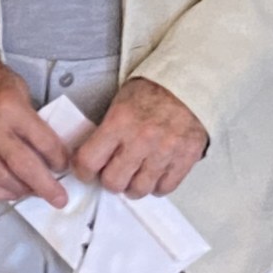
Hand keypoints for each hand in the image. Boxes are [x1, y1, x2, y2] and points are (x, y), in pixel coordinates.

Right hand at [0, 50, 70, 206]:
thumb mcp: (17, 87)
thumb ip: (31, 117)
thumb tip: (47, 147)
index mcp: (10, 107)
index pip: (43, 142)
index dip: (58, 158)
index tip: (63, 165)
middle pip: (24, 166)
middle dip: (46, 186)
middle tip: (59, 198)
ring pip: (1, 178)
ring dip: (22, 190)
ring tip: (34, 193)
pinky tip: (10, 193)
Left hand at [72, 77, 207, 198]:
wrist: (189, 83)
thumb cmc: (152, 91)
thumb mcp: (120, 102)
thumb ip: (106, 131)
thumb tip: (92, 159)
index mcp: (120, 121)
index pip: (89, 161)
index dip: (83, 171)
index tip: (86, 170)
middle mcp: (141, 140)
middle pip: (114, 182)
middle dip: (110, 179)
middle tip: (114, 172)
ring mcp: (165, 151)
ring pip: (139, 189)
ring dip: (133, 186)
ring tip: (135, 175)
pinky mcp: (186, 158)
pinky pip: (165, 188)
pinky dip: (157, 186)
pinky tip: (154, 174)